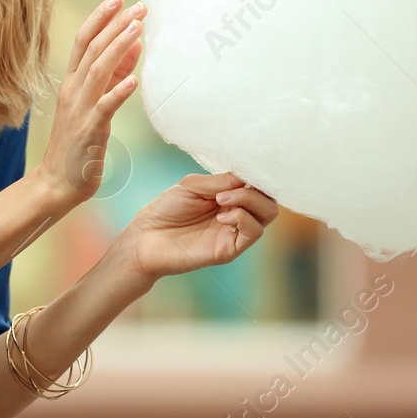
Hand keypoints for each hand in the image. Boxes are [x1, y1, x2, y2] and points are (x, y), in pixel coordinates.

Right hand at [33, 0, 145, 209]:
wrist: (58, 182)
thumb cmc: (78, 143)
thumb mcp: (95, 102)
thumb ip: (114, 73)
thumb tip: (134, 44)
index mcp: (72, 82)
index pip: (84, 41)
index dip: (100, 17)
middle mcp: (73, 90)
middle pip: (92, 49)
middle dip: (115, 25)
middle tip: (138, 6)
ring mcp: (80, 109)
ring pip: (99, 70)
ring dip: (119, 47)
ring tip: (138, 29)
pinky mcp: (90, 130)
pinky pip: (105, 107)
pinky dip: (119, 91)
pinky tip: (134, 79)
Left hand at [121, 172, 278, 280]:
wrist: (146, 237)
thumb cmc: (166, 209)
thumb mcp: (193, 185)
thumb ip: (221, 181)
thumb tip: (248, 176)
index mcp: (228, 195)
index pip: (258, 184)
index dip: (257, 175)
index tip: (247, 168)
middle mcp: (236, 212)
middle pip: (269, 198)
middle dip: (256, 188)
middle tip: (228, 189)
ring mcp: (235, 231)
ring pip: (268, 213)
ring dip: (249, 200)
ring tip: (221, 200)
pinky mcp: (231, 248)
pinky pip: (254, 232)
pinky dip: (243, 217)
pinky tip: (221, 215)